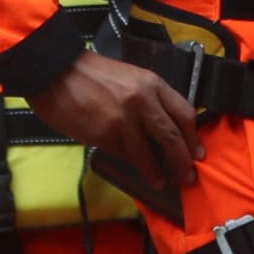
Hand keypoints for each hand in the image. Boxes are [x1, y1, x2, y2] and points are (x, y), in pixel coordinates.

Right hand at [29, 52, 196, 222]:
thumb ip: (148, 99)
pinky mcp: (104, 136)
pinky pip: (124, 155)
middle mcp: (142, 102)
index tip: (197, 153)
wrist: (55, 71)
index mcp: (152, 83)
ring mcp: (123, 121)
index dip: (193, 138)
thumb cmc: (90, 73)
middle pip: (172, 138)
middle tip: (187, 176)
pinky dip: (132, 164)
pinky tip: (137, 171)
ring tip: (162, 181)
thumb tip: (162, 128)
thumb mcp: (129, 77)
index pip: (184, 113)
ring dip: (157, 172)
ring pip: (149, 154)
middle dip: (183, 161)